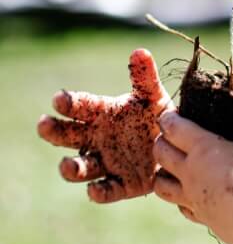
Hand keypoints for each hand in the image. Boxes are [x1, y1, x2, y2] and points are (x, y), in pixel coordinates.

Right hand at [37, 48, 173, 202]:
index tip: (59, 99)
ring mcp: (107, 162)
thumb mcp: (153, 96)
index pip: (81, 106)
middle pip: (68, 136)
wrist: (178, 146)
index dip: (69, 102)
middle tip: (44, 124)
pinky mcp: (122, 184)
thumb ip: (144, 77)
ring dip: (71, 168)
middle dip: (54, 131)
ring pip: (81, 168)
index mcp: (103, 114)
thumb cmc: (158, 116)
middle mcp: (98, 139)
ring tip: (67, 165)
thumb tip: (140, 51)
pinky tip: (95, 190)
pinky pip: (106, 190)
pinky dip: (99, 192)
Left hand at [153, 110, 232, 238]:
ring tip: (169, 169)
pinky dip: (180, 201)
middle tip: (166, 137)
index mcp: (205, 147)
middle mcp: (192, 172)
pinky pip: (182, 209)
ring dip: (161, 175)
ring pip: (161, 186)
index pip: (175, 128)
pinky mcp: (204, 219)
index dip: (169, 119)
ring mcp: (194, 198)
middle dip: (160, 143)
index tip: (168, 114)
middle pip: (161, 154)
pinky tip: (190, 197)